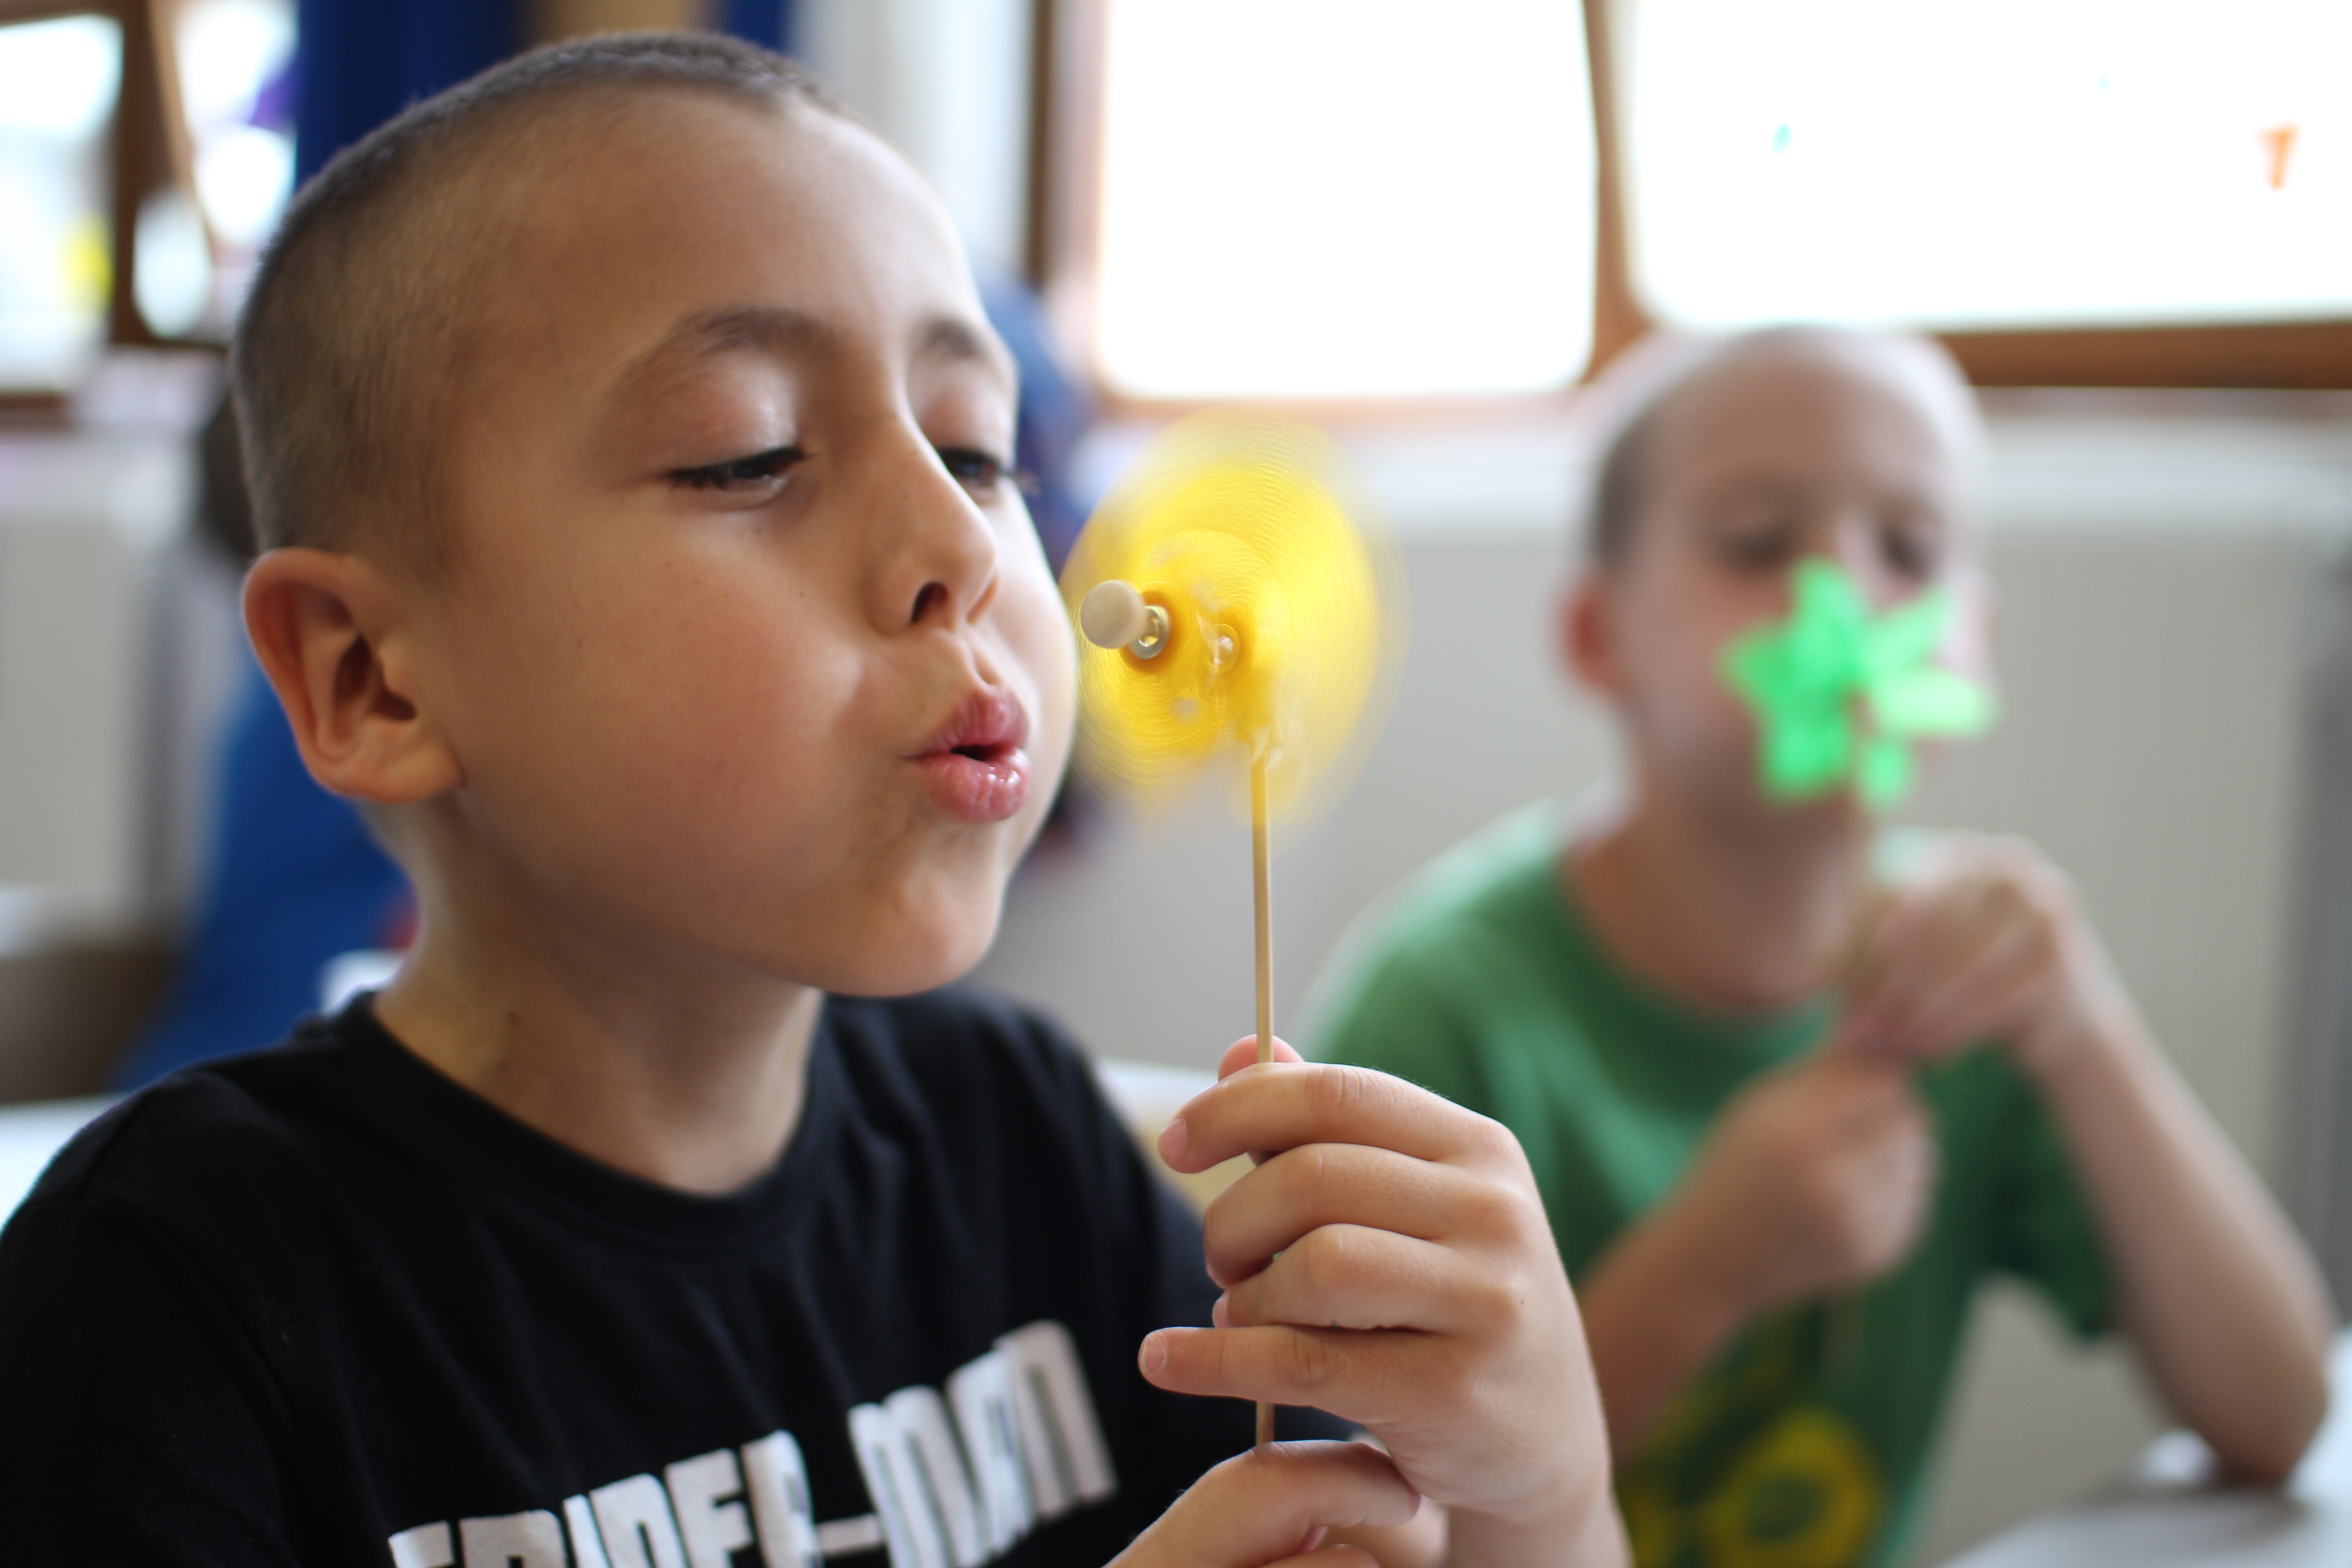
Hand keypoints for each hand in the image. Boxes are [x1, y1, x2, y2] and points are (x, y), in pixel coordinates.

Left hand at [1142, 1039, 1619, 1558]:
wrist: (1544, 1445)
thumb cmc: (1453, 1309)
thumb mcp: (1414, 1209)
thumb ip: (1328, 1133)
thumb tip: (1239, 1053)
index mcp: (1479, 1148)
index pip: (1336, 1094)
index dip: (1237, 1108)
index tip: (1175, 1145)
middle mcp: (1495, 1213)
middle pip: (1313, 1178)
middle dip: (1233, 1217)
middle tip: (1221, 1259)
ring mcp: (1486, 1303)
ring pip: (1316, 1266)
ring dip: (1245, 1294)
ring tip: (1239, 1311)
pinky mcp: (1456, 1392)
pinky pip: (1303, 1362)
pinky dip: (1215, 1361)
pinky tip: (1167, 1361)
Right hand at [1656, 1052, 1935, 1318]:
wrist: (1712, 1259)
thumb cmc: (1735, 1167)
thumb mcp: (1761, 1105)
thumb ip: (1824, 1071)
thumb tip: (1887, 1033)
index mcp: (1793, 1133)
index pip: (1882, 1082)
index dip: (1876, 1078)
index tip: (1856, 1086)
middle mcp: (1829, 1181)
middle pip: (1909, 1120)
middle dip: (1892, 1114)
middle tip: (1855, 1125)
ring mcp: (1857, 1226)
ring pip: (1921, 1162)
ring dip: (1897, 1155)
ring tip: (1849, 1164)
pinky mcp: (1876, 1257)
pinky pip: (1917, 1204)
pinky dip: (1894, 1196)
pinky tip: (1851, 1202)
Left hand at [1841, 834, 2135, 1080]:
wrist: (2048, 1003)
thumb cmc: (1956, 970)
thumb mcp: (1910, 951)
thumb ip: (1865, 950)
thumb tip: (1816, 971)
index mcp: (1960, 852)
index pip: (1900, 892)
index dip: (1863, 944)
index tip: (1829, 986)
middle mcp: (2009, 867)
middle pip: (1934, 930)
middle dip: (1891, 985)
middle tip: (1856, 1028)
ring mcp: (2045, 909)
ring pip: (1965, 967)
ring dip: (1920, 1012)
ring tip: (1887, 1043)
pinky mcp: (2063, 959)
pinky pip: (1998, 999)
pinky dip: (1957, 1027)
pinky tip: (1928, 1050)